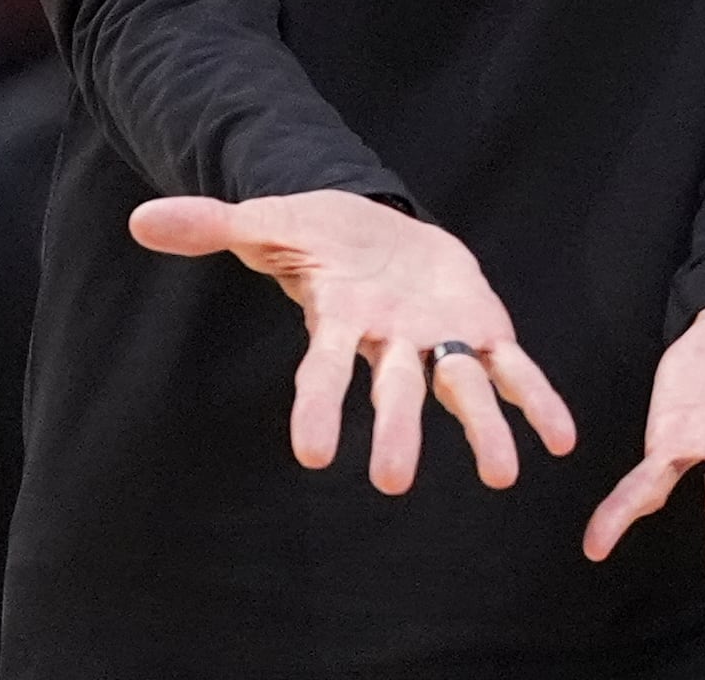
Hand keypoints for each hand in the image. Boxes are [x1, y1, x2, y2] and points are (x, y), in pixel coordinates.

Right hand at [130, 191, 576, 494]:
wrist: (377, 225)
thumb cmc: (317, 234)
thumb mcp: (268, 220)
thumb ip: (213, 225)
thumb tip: (141, 220)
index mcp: (342, 320)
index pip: (322, 371)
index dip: (317, 408)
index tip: (310, 453)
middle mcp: (392, 343)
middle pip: (393, 390)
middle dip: (395, 433)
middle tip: (391, 484)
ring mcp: (440, 339)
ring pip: (462, 387)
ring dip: (483, 429)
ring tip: (504, 476)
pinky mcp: (483, 325)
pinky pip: (515, 369)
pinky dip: (538, 402)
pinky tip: (563, 439)